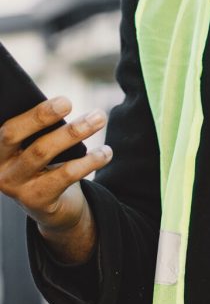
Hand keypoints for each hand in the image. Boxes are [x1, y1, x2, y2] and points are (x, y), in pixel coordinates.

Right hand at [0, 97, 112, 262]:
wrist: (49, 206)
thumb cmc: (43, 162)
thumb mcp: (33, 143)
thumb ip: (36, 125)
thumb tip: (57, 102)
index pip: (5, 125)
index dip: (25, 110)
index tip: (52, 97)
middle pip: (13, 135)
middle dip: (41, 115)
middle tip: (68, 102)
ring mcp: (15, 185)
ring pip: (41, 152)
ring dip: (73, 132)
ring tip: (98, 118)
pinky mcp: (36, 200)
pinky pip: (65, 175)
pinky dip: (89, 160)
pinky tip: (106, 151)